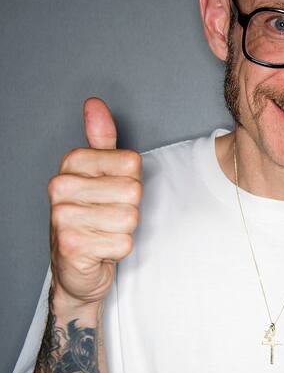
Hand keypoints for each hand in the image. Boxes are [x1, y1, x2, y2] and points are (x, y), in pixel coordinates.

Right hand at [48, 97, 141, 307]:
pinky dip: (118, 251)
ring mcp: (63, 216)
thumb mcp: (97, 174)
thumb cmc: (91, 217)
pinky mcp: (71, 245)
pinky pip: (122, 243)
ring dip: (123, 231)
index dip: (131, 182)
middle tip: (108, 217)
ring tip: (104, 232)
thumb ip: (101, 140)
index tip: (111, 194)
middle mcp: (61, 186)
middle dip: (129, 209)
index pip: (132, 163)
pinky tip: (100, 248)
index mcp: (72, 163)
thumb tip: (95, 105)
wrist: (75, 267)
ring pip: (129, 219)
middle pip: (133, 192)